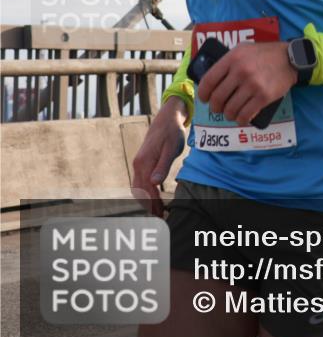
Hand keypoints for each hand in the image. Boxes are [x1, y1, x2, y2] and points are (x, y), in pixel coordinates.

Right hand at [132, 97, 186, 217]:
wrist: (166, 119)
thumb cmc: (171, 133)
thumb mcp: (171, 148)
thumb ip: (163, 166)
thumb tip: (154, 183)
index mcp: (144, 162)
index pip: (146, 189)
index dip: (153, 203)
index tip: (161, 214)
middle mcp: (138, 165)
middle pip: (139, 191)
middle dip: (148, 205)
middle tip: (161, 217)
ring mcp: (138, 164)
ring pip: (137, 188)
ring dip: (146, 200)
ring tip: (158, 211)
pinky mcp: (142, 163)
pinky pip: (140, 182)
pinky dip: (145, 193)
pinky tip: (155, 197)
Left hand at [197, 41, 296, 125]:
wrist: (291, 58)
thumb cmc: (265, 54)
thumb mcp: (243, 49)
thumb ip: (228, 61)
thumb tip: (212, 79)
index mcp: (232, 58)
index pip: (208, 81)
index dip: (203, 93)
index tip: (204, 99)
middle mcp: (241, 71)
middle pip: (218, 98)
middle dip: (215, 107)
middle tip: (218, 108)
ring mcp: (253, 85)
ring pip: (230, 109)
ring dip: (228, 115)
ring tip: (231, 114)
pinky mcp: (264, 97)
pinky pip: (245, 115)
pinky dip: (241, 120)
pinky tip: (241, 119)